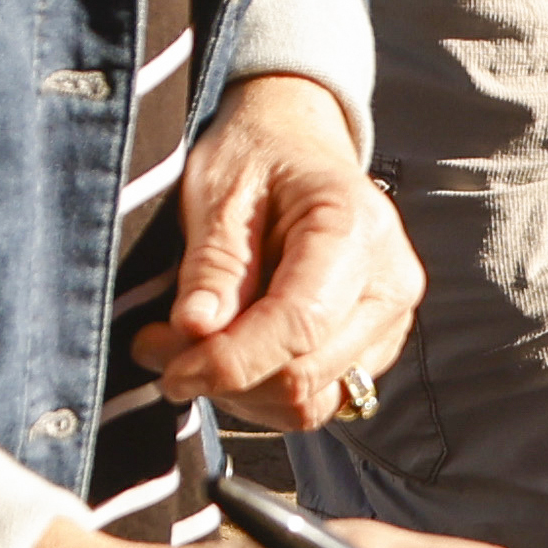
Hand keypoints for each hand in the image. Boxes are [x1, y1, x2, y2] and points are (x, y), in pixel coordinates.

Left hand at [134, 73, 420, 430]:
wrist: (296, 146)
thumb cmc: (257, 157)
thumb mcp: (219, 193)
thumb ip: (213, 264)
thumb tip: (197, 331)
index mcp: (356, 228)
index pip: (299, 324)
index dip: (229, 361)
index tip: (171, 368)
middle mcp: (390, 282)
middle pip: (306, 375)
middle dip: (224, 378)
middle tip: (158, 350)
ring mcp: (389, 321)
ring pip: (311, 401)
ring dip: (240, 394)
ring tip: (186, 351)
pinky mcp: (374, 348)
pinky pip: (319, 398)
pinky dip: (263, 393)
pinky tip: (227, 355)